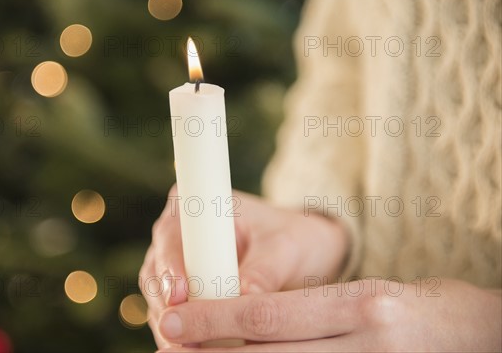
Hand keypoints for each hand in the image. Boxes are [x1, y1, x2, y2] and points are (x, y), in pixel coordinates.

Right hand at [139, 185, 348, 348]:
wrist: (300, 253)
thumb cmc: (294, 239)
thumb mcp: (286, 249)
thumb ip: (264, 271)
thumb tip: (244, 295)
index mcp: (198, 207)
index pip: (171, 236)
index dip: (170, 265)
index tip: (178, 293)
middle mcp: (179, 234)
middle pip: (156, 271)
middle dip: (168, 305)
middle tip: (182, 336)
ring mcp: (177, 265)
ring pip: (159, 298)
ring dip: (173, 324)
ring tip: (188, 347)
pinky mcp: (184, 293)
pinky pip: (173, 316)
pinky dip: (181, 333)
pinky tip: (195, 350)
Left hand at [155, 278, 501, 351]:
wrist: (478, 337)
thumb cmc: (417, 309)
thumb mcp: (364, 295)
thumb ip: (309, 309)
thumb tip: (244, 316)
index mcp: (360, 306)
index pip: (268, 315)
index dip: (214, 319)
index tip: (174, 319)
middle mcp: (365, 346)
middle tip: (169, 346)